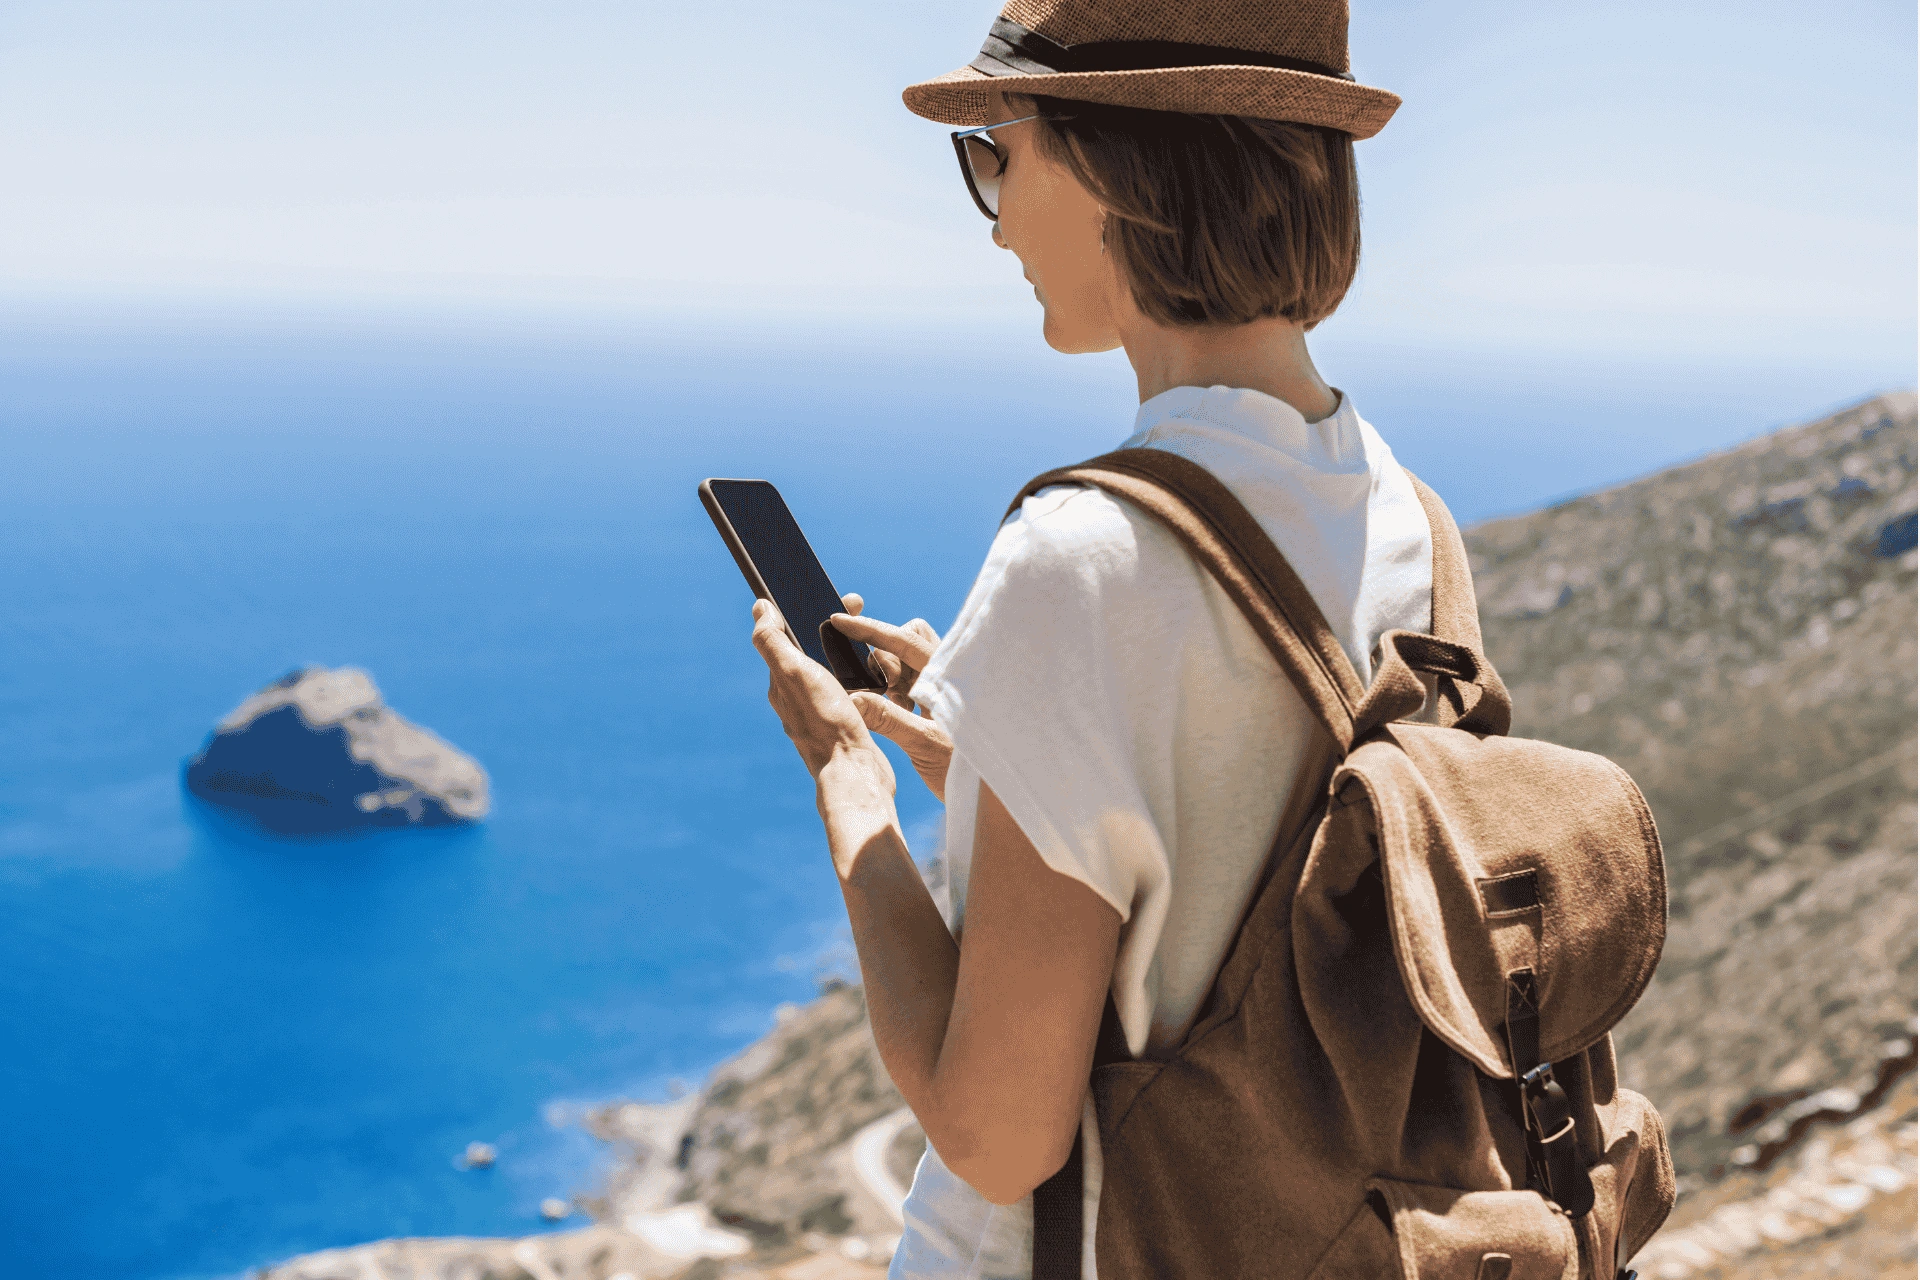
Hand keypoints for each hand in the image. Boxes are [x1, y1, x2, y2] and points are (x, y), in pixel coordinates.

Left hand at [751, 596, 893, 799]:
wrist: (856, 773)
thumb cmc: (826, 722)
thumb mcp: (795, 673)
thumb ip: (773, 641)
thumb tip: (759, 608)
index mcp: (781, 683)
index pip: (787, 635)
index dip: (804, 610)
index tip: (830, 593)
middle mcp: (796, 697)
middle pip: (811, 649)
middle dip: (831, 624)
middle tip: (858, 604)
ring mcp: (819, 711)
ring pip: (830, 667)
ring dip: (846, 647)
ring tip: (868, 635)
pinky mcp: (842, 723)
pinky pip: (848, 688)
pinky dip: (857, 671)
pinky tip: (874, 671)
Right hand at [830, 606, 953, 802]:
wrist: (992, 795)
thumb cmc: (968, 768)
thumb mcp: (925, 744)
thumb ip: (889, 720)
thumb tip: (852, 699)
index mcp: (949, 674)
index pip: (904, 639)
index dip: (869, 629)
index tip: (839, 621)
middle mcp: (949, 672)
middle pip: (908, 639)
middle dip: (885, 653)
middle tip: (882, 688)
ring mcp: (945, 685)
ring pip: (907, 661)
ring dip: (889, 675)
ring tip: (892, 705)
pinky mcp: (940, 700)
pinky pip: (910, 682)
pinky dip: (896, 690)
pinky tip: (899, 714)